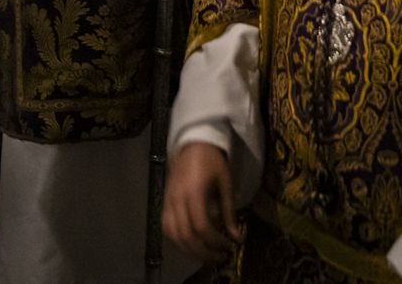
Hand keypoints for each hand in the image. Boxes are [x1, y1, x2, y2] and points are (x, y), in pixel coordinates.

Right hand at [162, 142, 242, 262]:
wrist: (192, 143)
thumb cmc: (212, 161)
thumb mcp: (225, 184)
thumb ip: (229, 212)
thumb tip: (236, 237)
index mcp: (194, 192)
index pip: (201, 226)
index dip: (215, 241)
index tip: (228, 246)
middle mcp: (177, 199)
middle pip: (186, 235)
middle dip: (204, 252)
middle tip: (219, 257)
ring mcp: (168, 201)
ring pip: (173, 235)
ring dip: (190, 250)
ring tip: (206, 255)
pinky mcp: (164, 202)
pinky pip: (166, 228)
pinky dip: (178, 240)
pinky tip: (191, 244)